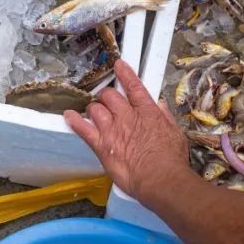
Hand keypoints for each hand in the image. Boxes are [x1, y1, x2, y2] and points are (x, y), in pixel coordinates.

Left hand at [65, 60, 192, 205]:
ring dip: (94, 109)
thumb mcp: (175, 133)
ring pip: (95, 109)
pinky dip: (74, 121)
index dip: (125, 74)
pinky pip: (83, 129)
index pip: (133, 86)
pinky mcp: (102, 145)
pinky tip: (69, 116)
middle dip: (107, 96)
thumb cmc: (170, 159)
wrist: (159, 177)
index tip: (118, 65)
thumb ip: (165, 117)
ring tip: (95, 114)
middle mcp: (127, 117)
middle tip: (108, 102)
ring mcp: (112, 130)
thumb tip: (160, 105)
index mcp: (147, 112)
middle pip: (109, 96)